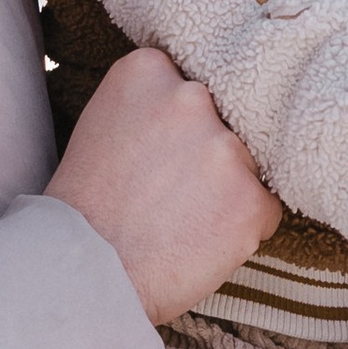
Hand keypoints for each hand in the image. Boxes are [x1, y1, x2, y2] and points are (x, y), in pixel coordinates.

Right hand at [47, 46, 278, 326]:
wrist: (81, 277)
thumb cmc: (83, 211)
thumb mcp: (100, 126)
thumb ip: (147, 105)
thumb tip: (194, 106)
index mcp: (147, 71)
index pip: (188, 86)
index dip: (175, 127)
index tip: (154, 155)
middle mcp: (189, 97)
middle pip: (222, 121)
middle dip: (206, 155)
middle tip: (168, 195)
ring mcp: (225, 148)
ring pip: (246, 166)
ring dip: (225, 193)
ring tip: (180, 225)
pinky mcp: (251, 199)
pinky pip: (265, 209)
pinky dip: (242, 230)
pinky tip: (200, 245)